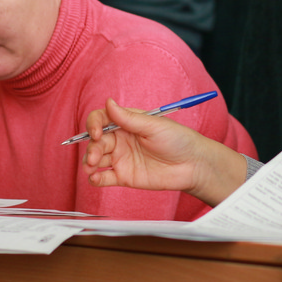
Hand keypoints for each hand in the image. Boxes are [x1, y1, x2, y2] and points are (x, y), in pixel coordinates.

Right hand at [83, 98, 246, 206]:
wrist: (193, 165)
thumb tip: (109, 102)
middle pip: (96, 141)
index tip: (96, 133)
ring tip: (91, 168)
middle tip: (94, 157)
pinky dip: (95, 178)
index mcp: (127, 123)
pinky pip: (104, 177)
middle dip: (91, 148)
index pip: (102, 119)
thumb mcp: (154, 126)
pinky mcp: (124, 176)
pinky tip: (95, 179)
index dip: (94, 124)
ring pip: (96, 159)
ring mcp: (121, 158)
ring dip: (88, 162)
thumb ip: (129, 118)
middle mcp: (121, 140)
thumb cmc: (178, 140)